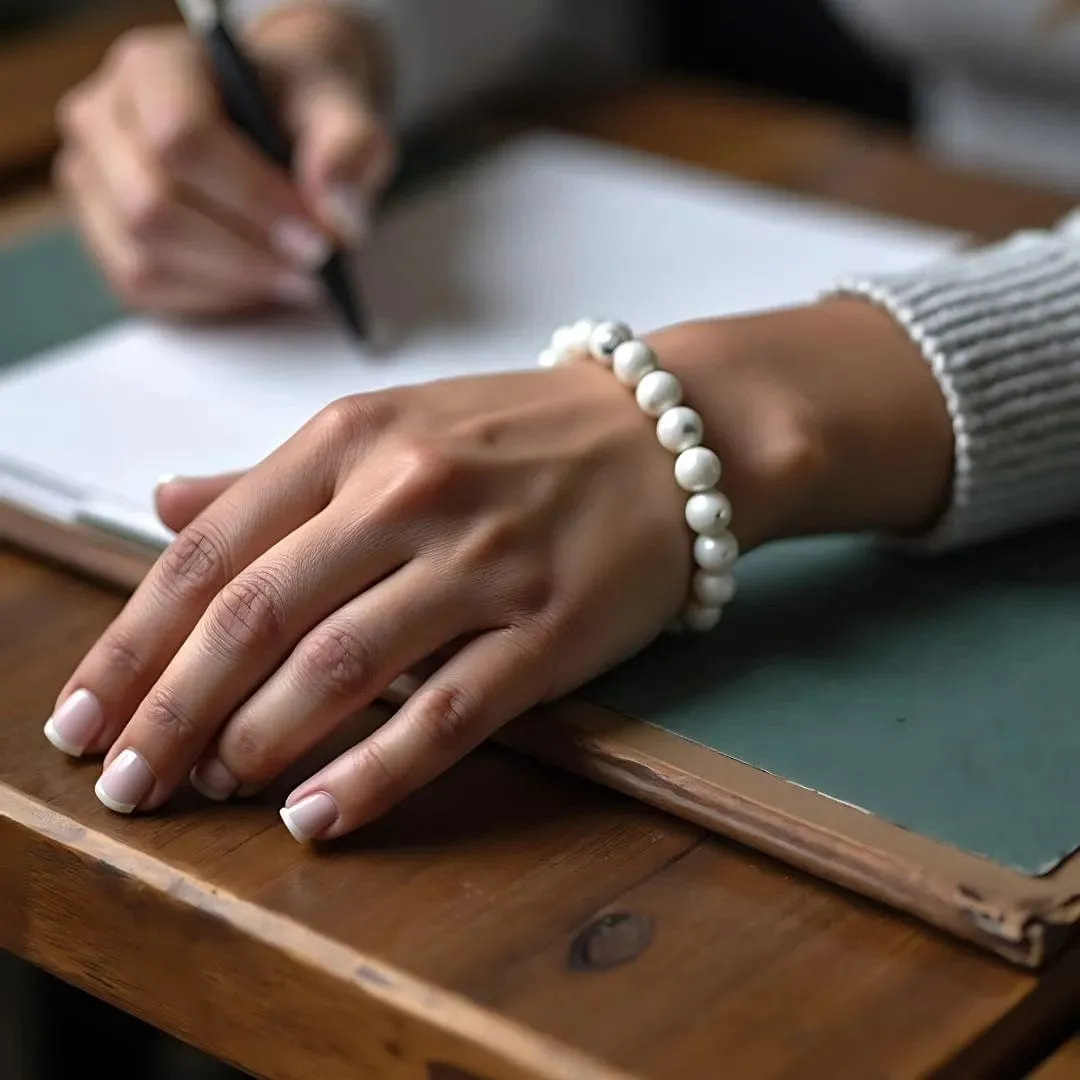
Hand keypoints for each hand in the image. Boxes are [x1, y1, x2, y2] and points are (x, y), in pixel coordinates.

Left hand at [44, 302, 952, 840]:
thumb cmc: (520, 434)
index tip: (84, 714)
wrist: (668, 432)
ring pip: (341, 665)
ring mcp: (485, 560)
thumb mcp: (389, 425)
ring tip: (210, 790)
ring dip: (258, 741)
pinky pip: (447, 710)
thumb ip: (274, 477)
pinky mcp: (551, 625)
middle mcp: (409, 492)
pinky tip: (316, 813)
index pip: (211, 551)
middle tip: (124, 781)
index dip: (134, 643)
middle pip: (256, 616)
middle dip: (172, 710)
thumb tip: (163, 505)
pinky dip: (372, 770)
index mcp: (353, 439)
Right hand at [55, 1, 393, 318]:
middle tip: (314, 271)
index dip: (253, 199)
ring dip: (231, 282)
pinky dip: (210, 298)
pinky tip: (257, 283)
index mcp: (154, 68)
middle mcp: (103, 119)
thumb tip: (337, 217)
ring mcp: (93, 183)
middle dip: (245, 253)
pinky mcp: (103, 238)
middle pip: (153, 207)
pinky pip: (144, 287)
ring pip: (145, 257)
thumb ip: (349, 150)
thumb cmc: (298, 114)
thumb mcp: (341, 111)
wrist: (273, 124)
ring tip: (296, 280)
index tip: (318, 240)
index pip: (180, 138)